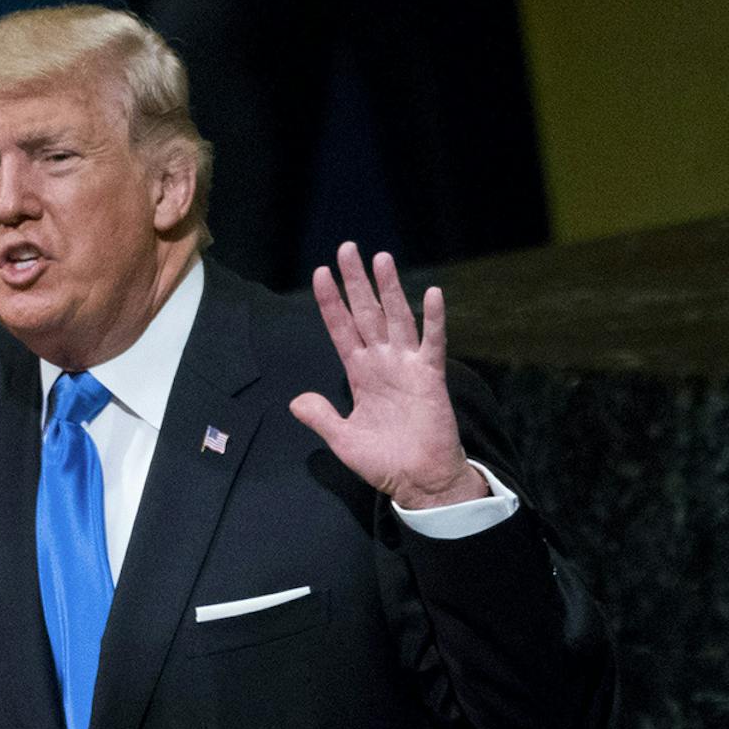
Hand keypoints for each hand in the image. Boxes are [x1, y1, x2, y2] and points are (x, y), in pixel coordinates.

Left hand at [289, 242, 487, 509]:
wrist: (419, 480)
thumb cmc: (384, 462)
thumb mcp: (343, 441)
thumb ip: (321, 418)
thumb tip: (295, 400)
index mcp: (360, 374)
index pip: (341, 330)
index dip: (330, 303)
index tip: (319, 274)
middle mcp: (382, 362)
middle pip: (366, 313)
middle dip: (356, 282)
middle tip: (347, 248)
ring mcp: (407, 366)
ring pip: (396, 318)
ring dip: (389, 289)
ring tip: (380, 258)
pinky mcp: (430, 377)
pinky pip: (433, 343)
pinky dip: (433, 319)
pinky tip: (432, 293)